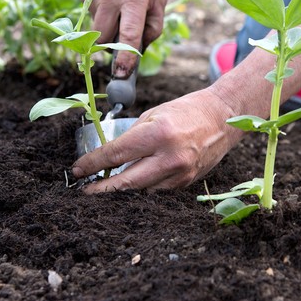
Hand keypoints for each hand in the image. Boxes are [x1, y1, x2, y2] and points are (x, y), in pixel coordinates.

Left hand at [71, 87, 242, 192]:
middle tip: (84, 190)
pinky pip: (157, 189)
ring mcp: (180, 173)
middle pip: (126, 182)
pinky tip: (132, 183)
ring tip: (105, 186)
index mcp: (158, 134)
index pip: (116, 155)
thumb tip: (108, 155)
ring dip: (121, 189)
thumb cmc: (186, 110)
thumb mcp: (154, 114)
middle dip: (101, 188)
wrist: (223, 117)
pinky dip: (143, 187)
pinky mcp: (187, 182)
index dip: (92, 164)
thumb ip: (132, 136)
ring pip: (141, 190)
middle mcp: (170, 157)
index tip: (77, 170)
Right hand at [79, 0, 166, 76]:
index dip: (125, 58)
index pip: (128, 35)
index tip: (122, 75)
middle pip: (103, 38)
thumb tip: (139, 51)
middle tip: (120, 44)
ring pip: (95, 29)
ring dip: (107, 29)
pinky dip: (101, 16)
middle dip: (110, 47)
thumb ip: (153, 27)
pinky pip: (90, 16)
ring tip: (119, 10)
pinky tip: (110, 0)